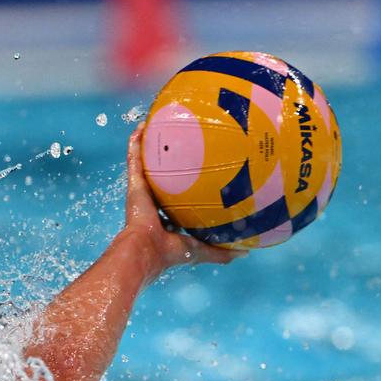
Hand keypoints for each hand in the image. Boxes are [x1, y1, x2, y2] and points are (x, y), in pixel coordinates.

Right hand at [123, 124, 245, 276]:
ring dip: (149, 146)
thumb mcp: (203, 250)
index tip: (196, 175)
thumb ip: (222, 251)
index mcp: (167, 217)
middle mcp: (154, 202)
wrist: (148, 249)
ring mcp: (143, 192)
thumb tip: (247, 253)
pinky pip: (134, 159)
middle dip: (167, 163)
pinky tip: (141, 128)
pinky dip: (135, 144)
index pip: (177, 199)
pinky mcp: (134, 184)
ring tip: (156, 127)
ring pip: (146, 164)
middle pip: (162, 178)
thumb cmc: (173, 252)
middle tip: (179, 144)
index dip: (185, 187)